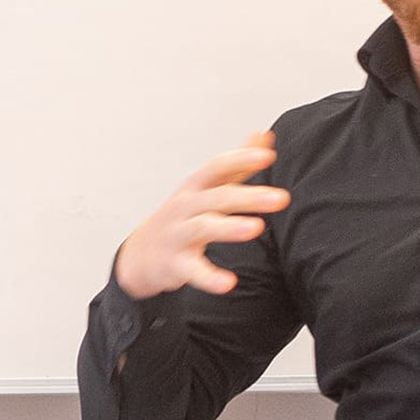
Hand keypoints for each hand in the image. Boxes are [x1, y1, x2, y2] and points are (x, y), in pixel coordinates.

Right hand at [113, 133, 290, 297]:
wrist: (139, 256)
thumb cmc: (180, 217)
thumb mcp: (203, 188)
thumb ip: (236, 165)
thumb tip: (264, 136)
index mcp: (195, 187)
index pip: (217, 167)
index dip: (241, 159)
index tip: (267, 156)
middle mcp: (186, 207)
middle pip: (218, 197)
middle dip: (249, 197)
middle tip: (281, 198)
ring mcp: (178, 235)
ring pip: (203, 228)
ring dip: (229, 228)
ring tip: (256, 228)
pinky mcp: (175, 264)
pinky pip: (193, 271)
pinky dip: (209, 277)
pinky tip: (227, 283)